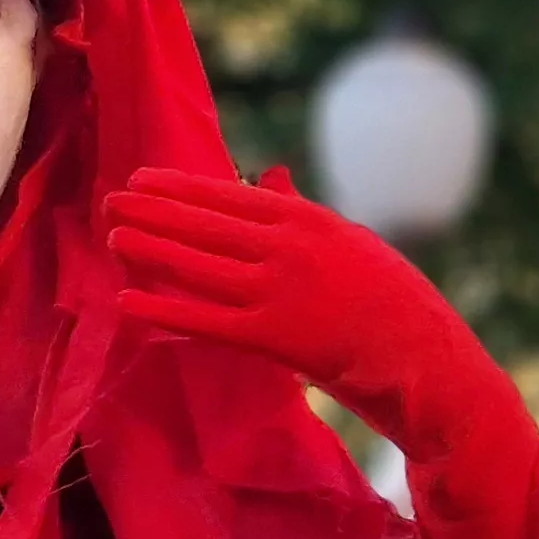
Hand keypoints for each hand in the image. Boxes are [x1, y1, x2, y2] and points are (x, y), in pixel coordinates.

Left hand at [102, 166, 526, 463]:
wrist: (428, 359)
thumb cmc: (394, 303)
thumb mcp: (351, 244)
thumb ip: (303, 215)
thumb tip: (271, 181)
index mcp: (309, 221)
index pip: (230, 196)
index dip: (181, 188)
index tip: (143, 179)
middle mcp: (289, 248)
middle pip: (205, 224)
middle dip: (154, 210)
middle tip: (111, 199)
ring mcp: (279, 291)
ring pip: (198, 264)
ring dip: (150, 249)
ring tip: (112, 236)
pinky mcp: (273, 337)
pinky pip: (204, 320)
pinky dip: (161, 310)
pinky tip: (126, 301)